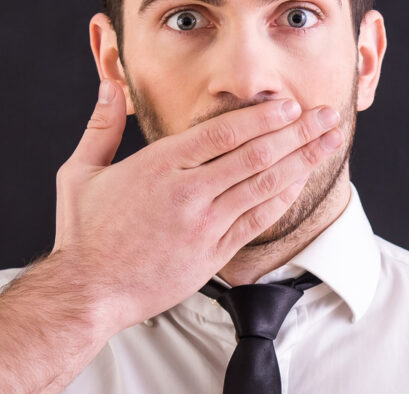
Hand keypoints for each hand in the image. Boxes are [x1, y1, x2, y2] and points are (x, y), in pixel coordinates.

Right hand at [49, 79, 344, 333]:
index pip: (223, 132)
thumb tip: (109, 86)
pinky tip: (300, 184)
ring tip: (328, 144)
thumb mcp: (80, 172)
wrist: (89, 292)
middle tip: (327, 118)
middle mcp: (187, 193)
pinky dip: (281, 200)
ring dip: (301, 162)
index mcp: (158, 166)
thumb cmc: (83, 235)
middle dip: (298, 133)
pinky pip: (256, 222)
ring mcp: (204, 226)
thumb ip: (101, 126)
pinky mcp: (212, 254)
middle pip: (255, 155)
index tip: (289, 106)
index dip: (262, 117)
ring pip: (263, 187)